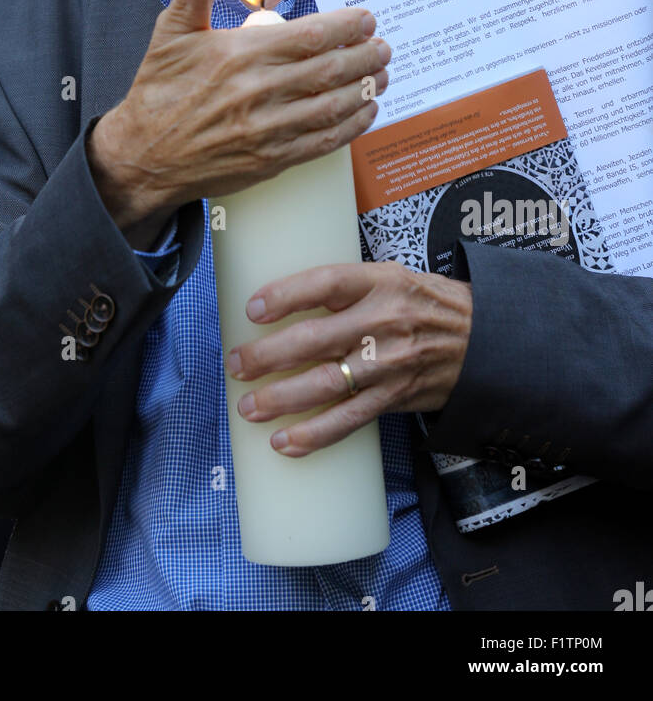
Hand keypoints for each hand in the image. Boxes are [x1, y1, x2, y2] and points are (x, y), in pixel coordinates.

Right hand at [86, 0, 390, 231]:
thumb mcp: (169, 33)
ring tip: (384, 75)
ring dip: (366, 89)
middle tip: (385, 47)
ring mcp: (268, 129)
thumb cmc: (159, 92)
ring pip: (333, 106)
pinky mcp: (272, 160)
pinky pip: (323, 142)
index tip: (366, 19)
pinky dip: (351, 127)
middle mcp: (259, 91)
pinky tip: (365, 113)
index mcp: (241, 55)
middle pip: (331, 70)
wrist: (144, 156)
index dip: (346, 25)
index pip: (310, 35)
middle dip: (366, 56)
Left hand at [226, 260, 472, 455]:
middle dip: (268, 355)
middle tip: (236, 364)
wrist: (482, 339)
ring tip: (248, 407)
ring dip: (281, 399)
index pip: (326, 283)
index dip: (286, 295)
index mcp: (379, 282)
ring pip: (326, 385)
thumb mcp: (390, 276)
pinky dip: (314, 435)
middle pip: (316, 339)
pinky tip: (285, 442)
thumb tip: (283, 299)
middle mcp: (382, 322)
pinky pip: (349, 420)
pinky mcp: (394, 398)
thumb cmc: (425, 303)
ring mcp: (388, 364)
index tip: (252, 309)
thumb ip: (344, 287)